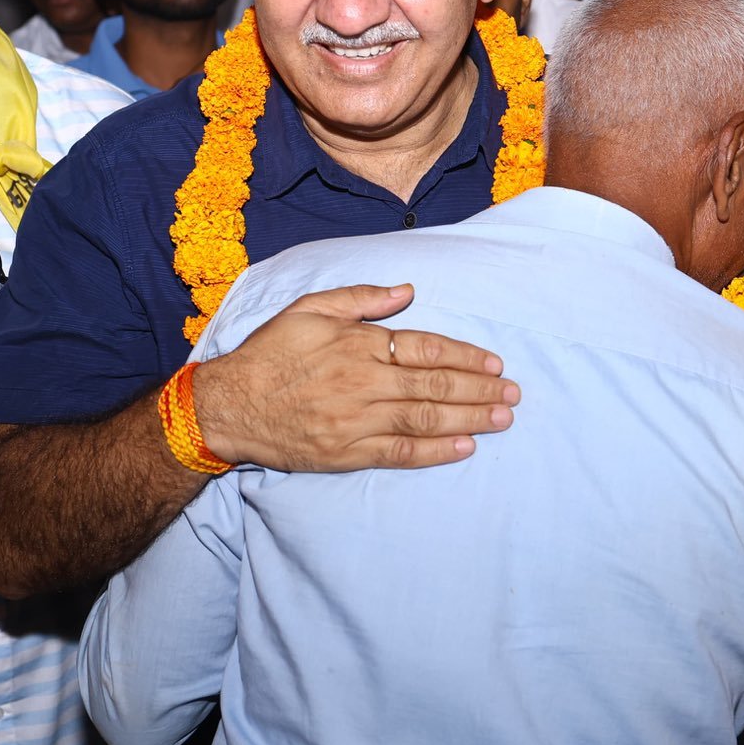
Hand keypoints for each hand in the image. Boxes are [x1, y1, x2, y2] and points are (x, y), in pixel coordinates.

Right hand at [193, 283, 518, 471]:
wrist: (230, 405)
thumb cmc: (269, 353)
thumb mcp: (309, 308)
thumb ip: (360, 298)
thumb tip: (407, 291)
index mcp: (358, 343)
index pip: (427, 349)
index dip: (466, 357)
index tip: (495, 364)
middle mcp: (363, 382)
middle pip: (435, 386)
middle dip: (480, 390)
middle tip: (513, 395)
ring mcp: (357, 421)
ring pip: (425, 419)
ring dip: (470, 419)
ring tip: (502, 419)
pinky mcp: (347, 453)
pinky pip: (400, 452)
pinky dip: (435, 451)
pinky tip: (464, 448)